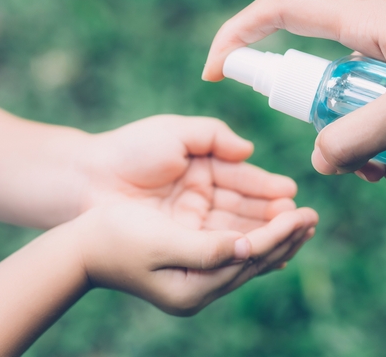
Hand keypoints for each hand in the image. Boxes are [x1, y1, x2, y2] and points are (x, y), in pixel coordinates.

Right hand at [74, 201, 316, 315]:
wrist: (81, 248)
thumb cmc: (114, 237)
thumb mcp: (158, 241)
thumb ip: (204, 247)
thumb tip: (244, 246)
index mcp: (193, 287)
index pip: (248, 256)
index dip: (277, 233)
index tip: (302, 212)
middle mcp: (200, 290)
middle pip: (254, 262)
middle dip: (285, 238)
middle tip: (314, 216)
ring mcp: (196, 283)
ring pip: (248, 259)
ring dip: (276, 239)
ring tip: (302, 222)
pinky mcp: (192, 270)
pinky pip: (235, 256)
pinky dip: (257, 242)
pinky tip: (273, 235)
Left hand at [79, 115, 300, 227]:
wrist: (85, 180)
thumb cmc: (129, 149)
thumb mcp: (175, 132)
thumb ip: (214, 136)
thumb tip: (249, 150)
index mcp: (203, 167)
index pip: (241, 178)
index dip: (266, 187)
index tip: (290, 193)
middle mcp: (201, 195)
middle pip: (243, 207)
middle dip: (272, 213)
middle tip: (300, 219)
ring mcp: (191, 220)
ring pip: (234, 228)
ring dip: (262, 233)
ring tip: (291, 236)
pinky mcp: (179, 241)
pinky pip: (215, 246)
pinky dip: (239, 249)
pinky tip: (263, 253)